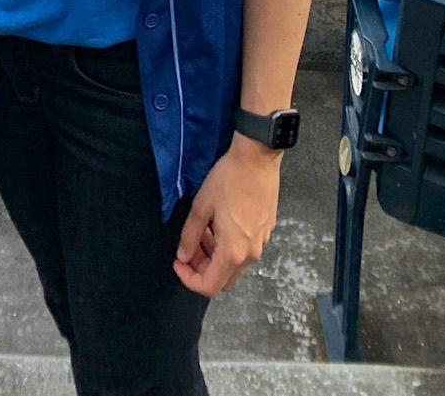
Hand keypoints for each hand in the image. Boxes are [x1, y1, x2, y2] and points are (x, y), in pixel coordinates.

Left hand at [174, 139, 281, 296]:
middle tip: (188, 247)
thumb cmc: (228, 180)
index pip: (209, 287)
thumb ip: (190, 236)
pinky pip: (245, 250)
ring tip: (202, 230)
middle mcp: (250, 255)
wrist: (258, 158)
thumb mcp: (202, 206)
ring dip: (215, 256)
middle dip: (202, 269)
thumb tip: (183, 256)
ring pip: (235, 265)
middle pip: (224, 280)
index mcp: (233, 252)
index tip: (177, 262)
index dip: (189, 279)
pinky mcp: (266, 231)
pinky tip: (220, 223)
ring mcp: (262, 244)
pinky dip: (228, 246)